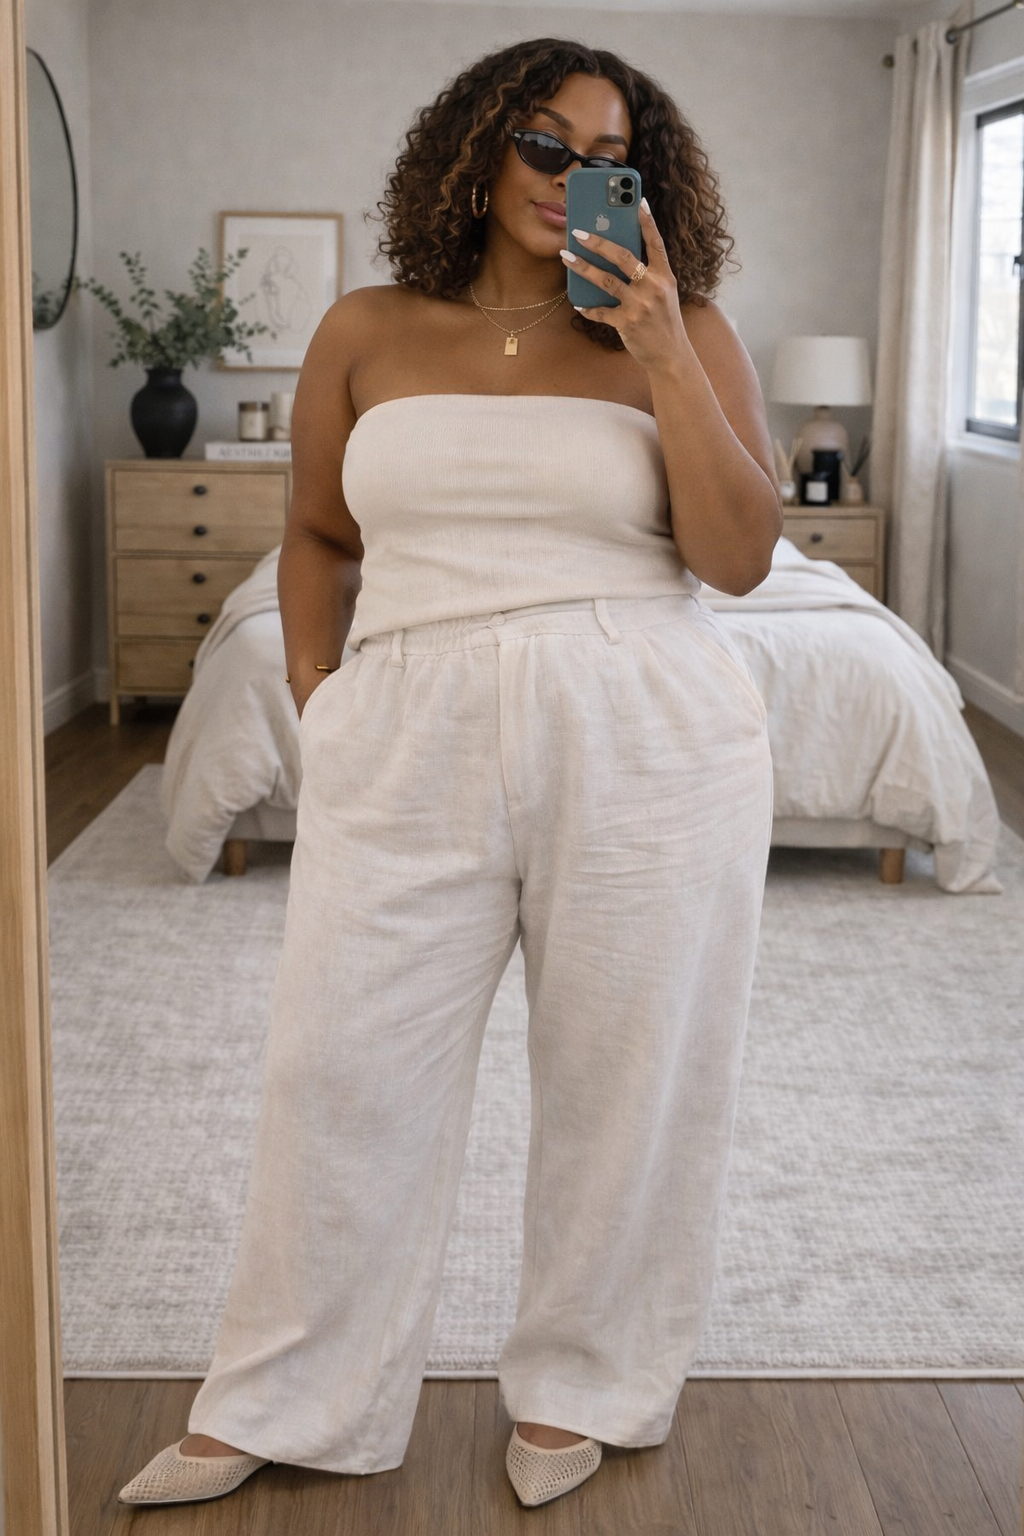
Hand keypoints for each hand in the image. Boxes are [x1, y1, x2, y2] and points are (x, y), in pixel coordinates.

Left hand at [560, 199, 691, 373]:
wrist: (671, 355)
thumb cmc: (663, 322)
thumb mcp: (664, 294)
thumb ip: (647, 275)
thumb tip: (618, 256)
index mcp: (664, 276)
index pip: (656, 242)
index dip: (647, 221)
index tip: (637, 200)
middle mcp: (653, 287)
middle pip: (623, 257)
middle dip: (598, 242)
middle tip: (578, 232)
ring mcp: (640, 305)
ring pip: (606, 280)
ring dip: (583, 268)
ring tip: (566, 258)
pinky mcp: (627, 323)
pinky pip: (600, 311)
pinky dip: (587, 306)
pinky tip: (578, 301)